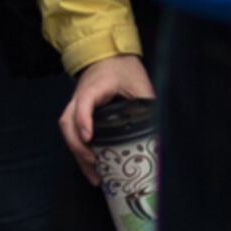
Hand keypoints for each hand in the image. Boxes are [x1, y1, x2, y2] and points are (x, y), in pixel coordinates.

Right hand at [60, 55, 155, 178]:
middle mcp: (80, 96)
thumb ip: (148, 105)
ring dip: (77, 153)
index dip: (84, 120)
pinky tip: (93, 166)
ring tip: (94, 177)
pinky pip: (73, 131)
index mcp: (96, 86)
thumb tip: (162, 135)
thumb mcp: (140, 84)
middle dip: (77, 147)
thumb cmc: (124, 67)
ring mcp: (77, 104)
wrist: (108, 54)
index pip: (84, 102)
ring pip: (68, 130)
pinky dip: (80, 150)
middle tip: (95, 166)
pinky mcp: (79, 112)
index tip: (90, 138)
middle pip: (68, 122)